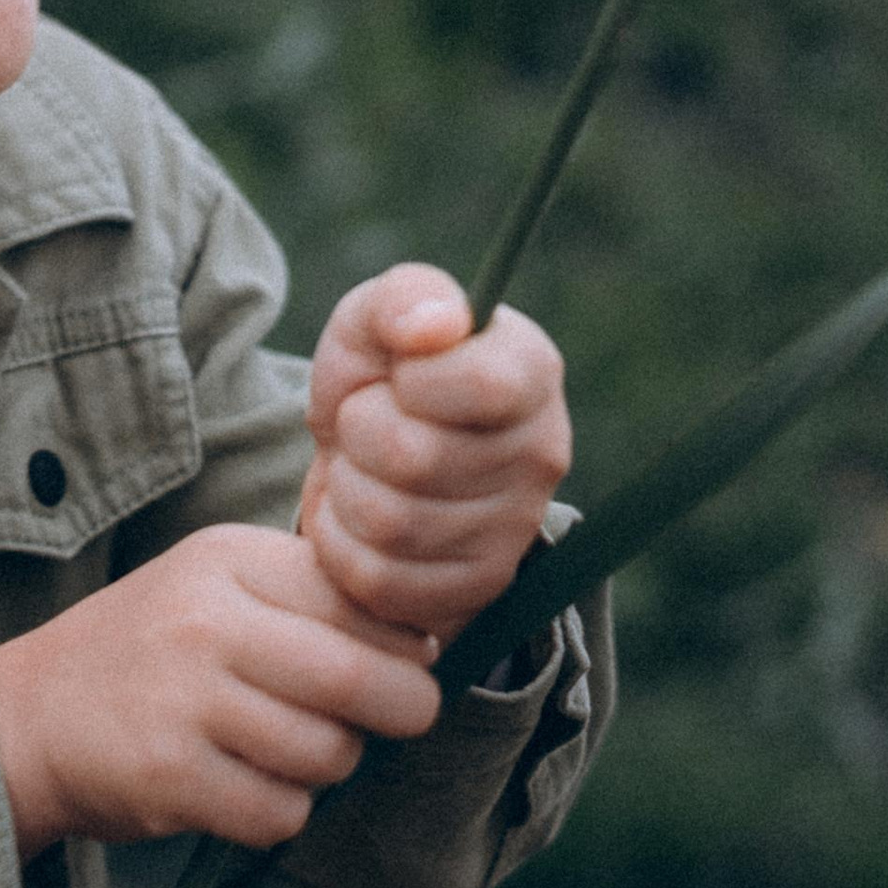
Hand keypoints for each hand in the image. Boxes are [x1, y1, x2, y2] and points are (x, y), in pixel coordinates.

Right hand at [0, 526, 441, 857]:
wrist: (28, 716)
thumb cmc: (152, 652)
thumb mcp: (216, 587)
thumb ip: (309, 599)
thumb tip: (427, 643)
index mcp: (229, 562)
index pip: (361, 600)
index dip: (406, 642)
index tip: (407, 662)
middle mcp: (207, 622)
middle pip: (357, 677)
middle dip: (403, 708)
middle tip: (404, 716)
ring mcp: (186, 701)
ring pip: (327, 752)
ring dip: (331, 766)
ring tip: (292, 752)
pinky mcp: (172, 776)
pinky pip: (280, 812)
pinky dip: (282, 813)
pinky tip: (247, 789)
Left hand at [298, 264, 570, 651]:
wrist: (363, 457)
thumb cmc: (380, 375)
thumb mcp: (375, 319)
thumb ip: (404, 297)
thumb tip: (434, 325)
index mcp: (531, 371)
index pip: (481, 386)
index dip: (412, 381)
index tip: (399, 375)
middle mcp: (543, 453)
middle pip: (416, 458)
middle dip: (360, 433)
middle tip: (365, 423)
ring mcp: (514, 530)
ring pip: (392, 522)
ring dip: (348, 488)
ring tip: (363, 467)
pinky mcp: (474, 589)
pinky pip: (381, 577)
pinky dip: (345, 544)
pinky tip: (360, 516)